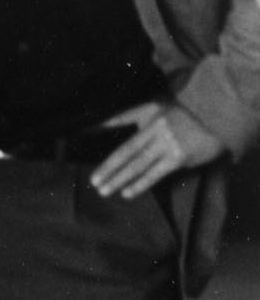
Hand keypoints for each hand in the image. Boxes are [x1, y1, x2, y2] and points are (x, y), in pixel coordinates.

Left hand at [90, 102, 225, 199]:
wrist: (220, 113)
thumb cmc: (192, 113)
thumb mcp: (166, 107)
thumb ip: (146, 120)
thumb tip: (126, 138)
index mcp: (150, 110)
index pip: (120, 117)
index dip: (99, 124)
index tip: (79, 131)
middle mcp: (155, 126)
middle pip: (125, 150)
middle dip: (108, 167)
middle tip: (93, 180)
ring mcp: (166, 142)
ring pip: (137, 164)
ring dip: (119, 179)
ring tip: (104, 190)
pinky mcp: (177, 156)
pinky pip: (154, 173)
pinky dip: (139, 184)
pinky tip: (127, 193)